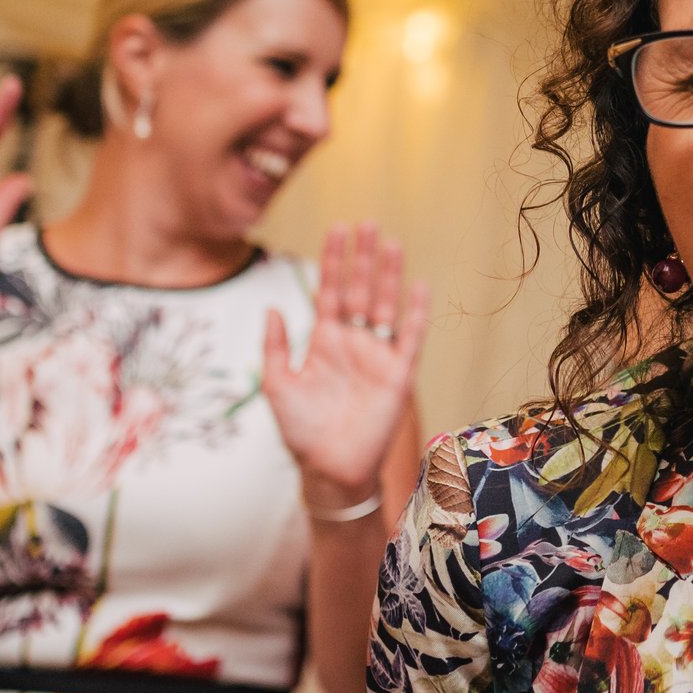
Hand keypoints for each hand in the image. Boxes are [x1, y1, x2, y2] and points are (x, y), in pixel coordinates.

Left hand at [262, 224, 428, 509]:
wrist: (328, 469)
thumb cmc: (301, 430)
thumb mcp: (276, 384)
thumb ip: (273, 346)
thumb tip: (273, 307)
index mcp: (324, 340)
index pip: (331, 290)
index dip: (334, 259)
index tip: (338, 228)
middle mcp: (353, 342)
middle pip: (361, 289)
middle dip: (363, 257)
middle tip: (367, 223)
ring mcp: (377, 355)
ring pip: (385, 305)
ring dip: (389, 275)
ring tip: (391, 242)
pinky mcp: (398, 374)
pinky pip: (410, 338)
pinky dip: (416, 313)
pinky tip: (419, 286)